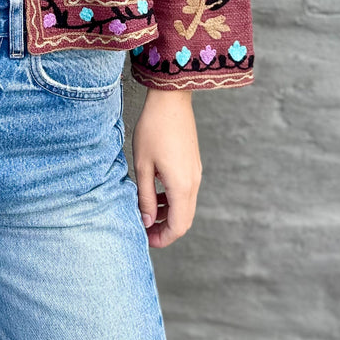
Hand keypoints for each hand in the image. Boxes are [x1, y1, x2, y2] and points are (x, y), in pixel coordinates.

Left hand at [131, 89, 201, 247]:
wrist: (171, 100)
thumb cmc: (153, 129)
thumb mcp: (143, 165)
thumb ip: (146, 196)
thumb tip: (146, 220)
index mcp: (182, 186)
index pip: (178, 226)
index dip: (162, 238)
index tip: (145, 239)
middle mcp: (194, 183)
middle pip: (184, 220)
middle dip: (165, 229)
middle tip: (145, 229)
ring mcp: (196, 173)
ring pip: (186, 206)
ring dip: (168, 213)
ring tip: (147, 209)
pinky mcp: (193, 164)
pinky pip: (186, 191)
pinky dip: (173, 199)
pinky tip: (156, 191)